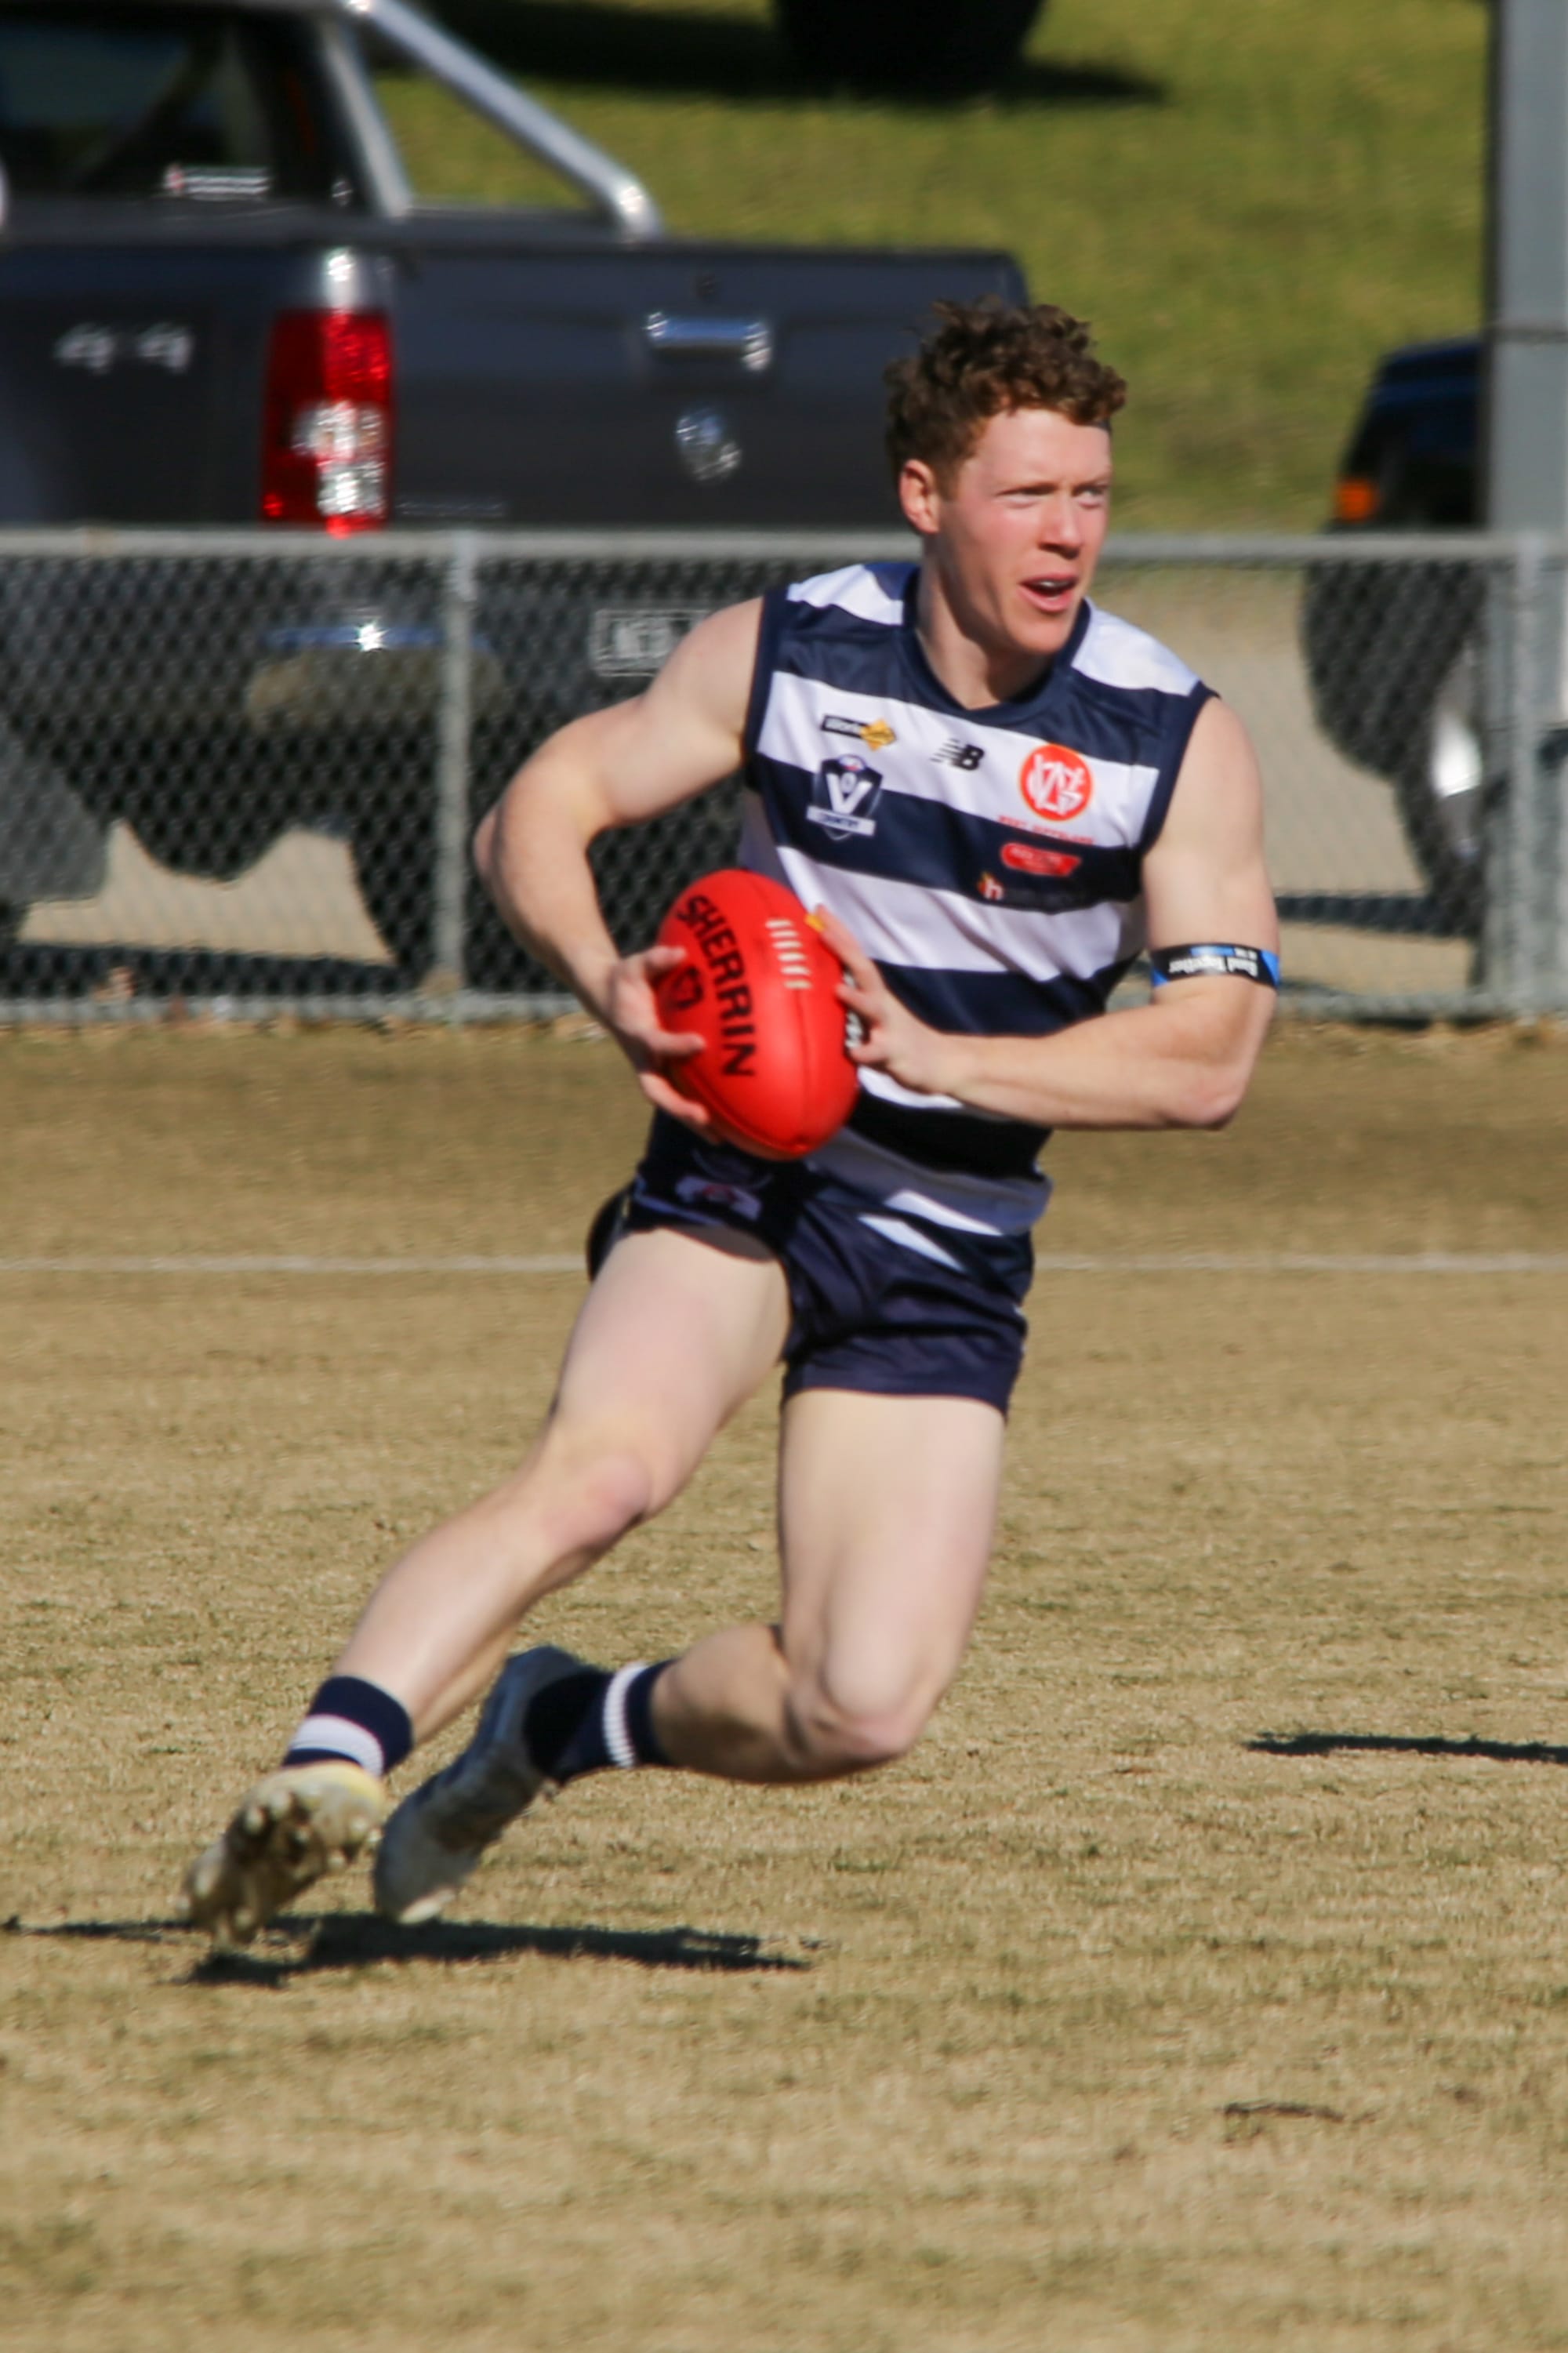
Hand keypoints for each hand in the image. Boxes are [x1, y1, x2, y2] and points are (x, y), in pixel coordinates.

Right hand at [598, 945, 712, 1129]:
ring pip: (668, 1101)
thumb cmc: (626, 979)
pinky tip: (722, 1127)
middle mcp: (642, 1057)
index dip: (675, 1046)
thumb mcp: (635, 964)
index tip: (700, 1043)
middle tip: (703, 1118)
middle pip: (656, 1090)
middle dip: (678, 1107)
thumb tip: (680, 952)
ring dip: (690, 1120)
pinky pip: (677, 1095)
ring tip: (719, 1139)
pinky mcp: (660, 1072)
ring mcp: (650, 1068)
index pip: (655, 1043)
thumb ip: (655, 959)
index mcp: (635, 1032)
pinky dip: (696, 1113)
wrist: (604, 997)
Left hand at [811, 907, 962, 1099]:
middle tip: (823, 931)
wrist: (940, 1062)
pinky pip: (879, 1052)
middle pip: (864, 971)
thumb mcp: (873, 1012)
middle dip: (844, 950)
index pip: (855, 955)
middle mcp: (882, 1003)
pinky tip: (853, 1052)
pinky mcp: (895, 1052)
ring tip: (837, 989)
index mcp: (875, 991)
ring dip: (856, 998)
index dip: (838, 932)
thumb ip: (851, 997)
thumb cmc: (897, 1035)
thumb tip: (816, 982)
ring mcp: (890, 1026)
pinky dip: (866, 1052)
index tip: (818, 908)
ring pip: (873, 1009)